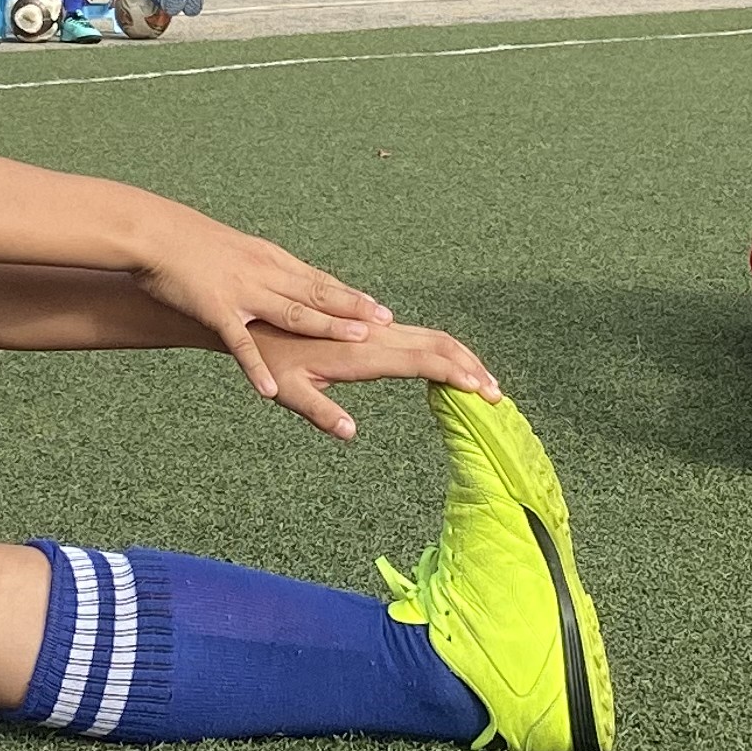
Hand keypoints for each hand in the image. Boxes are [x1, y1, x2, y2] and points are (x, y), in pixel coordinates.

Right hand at [128, 208, 385, 405]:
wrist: (153, 233)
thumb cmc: (191, 245)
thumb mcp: (237, 253)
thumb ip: (262, 272)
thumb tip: (285, 285)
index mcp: (270, 260)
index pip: (319, 281)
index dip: (352, 296)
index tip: (382, 309)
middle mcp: (264, 273)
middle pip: (317, 293)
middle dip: (354, 309)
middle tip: (387, 322)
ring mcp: (242, 291)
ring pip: (292, 311)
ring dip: (327, 326)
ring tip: (359, 341)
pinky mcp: (215, 309)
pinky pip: (239, 342)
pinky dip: (255, 366)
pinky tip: (270, 390)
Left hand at [254, 321, 500, 439]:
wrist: (254, 318)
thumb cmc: (270, 359)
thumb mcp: (288, 393)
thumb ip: (319, 412)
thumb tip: (350, 433)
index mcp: (361, 353)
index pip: (422, 360)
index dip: (456, 374)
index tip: (484, 392)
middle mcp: (375, 336)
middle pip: (437, 343)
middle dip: (471, 366)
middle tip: (497, 394)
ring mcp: (375, 329)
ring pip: (430, 336)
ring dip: (462, 357)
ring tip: (485, 383)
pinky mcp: (371, 328)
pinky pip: (416, 336)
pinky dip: (444, 351)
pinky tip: (453, 367)